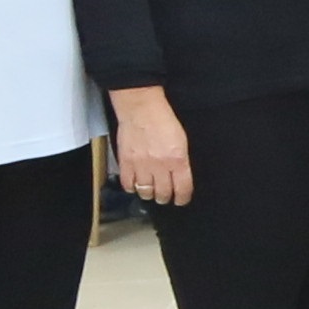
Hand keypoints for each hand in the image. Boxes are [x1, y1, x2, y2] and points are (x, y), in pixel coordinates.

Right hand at [110, 86, 194, 208]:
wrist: (141, 108)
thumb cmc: (163, 120)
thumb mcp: (181, 141)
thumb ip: (180, 160)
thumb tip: (180, 176)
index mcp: (178, 160)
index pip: (182, 188)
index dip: (182, 198)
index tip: (181, 200)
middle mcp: (160, 166)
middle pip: (163, 193)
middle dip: (165, 197)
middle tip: (164, 197)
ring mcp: (141, 165)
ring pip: (145, 192)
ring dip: (149, 194)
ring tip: (150, 191)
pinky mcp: (126, 162)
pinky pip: (128, 184)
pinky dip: (132, 187)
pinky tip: (135, 184)